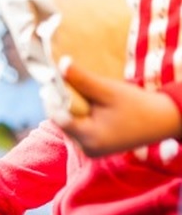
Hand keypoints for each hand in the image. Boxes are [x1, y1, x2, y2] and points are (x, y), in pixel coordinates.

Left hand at [50, 56, 181, 156]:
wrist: (164, 121)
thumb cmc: (138, 105)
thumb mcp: (109, 91)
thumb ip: (82, 80)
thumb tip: (60, 64)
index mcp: (88, 138)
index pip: (58, 118)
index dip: (52, 99)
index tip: (51, 81)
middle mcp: (86, 148)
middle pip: (62, 122)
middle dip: (60, 103)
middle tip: (57, 82)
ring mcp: (90, 150)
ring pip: (69, 126)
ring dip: (69, 108)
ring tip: (70, 90)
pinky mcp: (95, 147)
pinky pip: (79, 130)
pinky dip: (79, 116)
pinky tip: (82, 102)